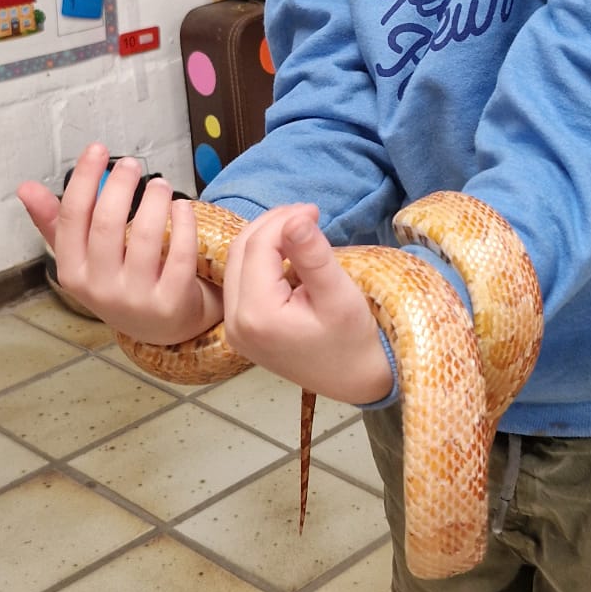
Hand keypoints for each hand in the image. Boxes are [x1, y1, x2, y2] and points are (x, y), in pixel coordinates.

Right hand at [17, 143, 221, 343]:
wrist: (161, 329)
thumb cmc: (117, 280)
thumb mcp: (82, 258)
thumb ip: (55, 222)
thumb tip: (25, 187)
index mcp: (71, 272)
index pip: (72, 217)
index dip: (83, 178)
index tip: (98, 149)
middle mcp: (99, 288)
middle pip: (107, 224)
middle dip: (120, 185)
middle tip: (132, 164)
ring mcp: (136, 298)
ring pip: (145, 236)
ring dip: (154, 200)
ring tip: (161, 184)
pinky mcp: (170, 302)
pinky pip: (179, 254)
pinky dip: (182, 224)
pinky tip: (182, 206)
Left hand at [222, 204, 392, 404]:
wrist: (355, 381)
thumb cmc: (354, 341)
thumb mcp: (339, 296)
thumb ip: (313, 256)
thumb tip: (296, 216)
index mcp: (257, 315)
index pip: (258, 247)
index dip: (283, 220)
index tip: (314, 209)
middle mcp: (235, 323)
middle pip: (240, 252)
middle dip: (271, 225)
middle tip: (307, 214)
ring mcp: (234, 329)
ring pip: (237, 264)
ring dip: (265, 240)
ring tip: (300, 229)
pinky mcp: (241, 330)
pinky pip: (242, 281)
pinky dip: (262, 260)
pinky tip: (290, 255)